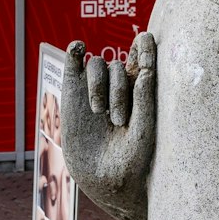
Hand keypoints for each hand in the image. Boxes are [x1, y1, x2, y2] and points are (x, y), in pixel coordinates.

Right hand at [60, 34, 155, 208]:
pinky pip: (73, 62)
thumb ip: (146, 100)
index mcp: (141, 90)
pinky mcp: (72, 93)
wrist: (104, 180)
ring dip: (99, 84)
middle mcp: (118, 86)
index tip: (146, 38)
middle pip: (118, 65)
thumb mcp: (145, 131)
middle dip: (118, 89)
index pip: (143, 58)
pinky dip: (75, 51)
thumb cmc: (133, 159)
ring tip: (99, 112)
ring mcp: (94, 89)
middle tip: (117, 120)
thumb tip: (146, 69)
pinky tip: (78, 48)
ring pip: (97, 64)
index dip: (144, 47)